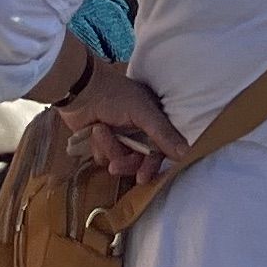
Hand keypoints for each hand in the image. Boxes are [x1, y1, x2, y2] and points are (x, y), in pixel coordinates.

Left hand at [59, 59, 186, 179]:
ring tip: (100, 130)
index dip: (153, 164)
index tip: (144, 177)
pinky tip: (93, 131)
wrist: (79, 89)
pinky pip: (104, 158)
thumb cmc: (113, 94)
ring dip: (109, 148)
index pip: (160, 150)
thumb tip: (188, 153)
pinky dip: (98, 147)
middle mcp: (138, 131)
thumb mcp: (142, 111)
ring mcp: (119, 137)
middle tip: (115, 166)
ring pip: (120, 160)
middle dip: (127, 162)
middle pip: (139, 160)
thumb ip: (163, 133)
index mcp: (152, 120)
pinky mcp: (101, 142)